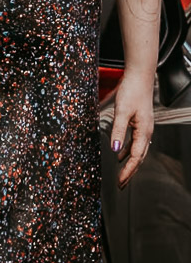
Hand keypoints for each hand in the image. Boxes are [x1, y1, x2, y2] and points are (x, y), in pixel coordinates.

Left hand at [110, 67, 153, 187]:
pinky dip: (129, 151)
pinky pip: (136, 142)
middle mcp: (147, 132)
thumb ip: (118, 131)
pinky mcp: (140, 123)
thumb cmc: (131, 92)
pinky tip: (121, 154)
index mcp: (143, 132)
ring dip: (130, 163)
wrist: (140, 77)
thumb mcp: (121, 112)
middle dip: (130, 172)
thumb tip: (115, 150)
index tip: (119, 182)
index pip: (136, 158)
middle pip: (139, 158)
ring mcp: (144, 128)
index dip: (128, 171)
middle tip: (121, 185)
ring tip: (122, 174)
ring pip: (138, 151)